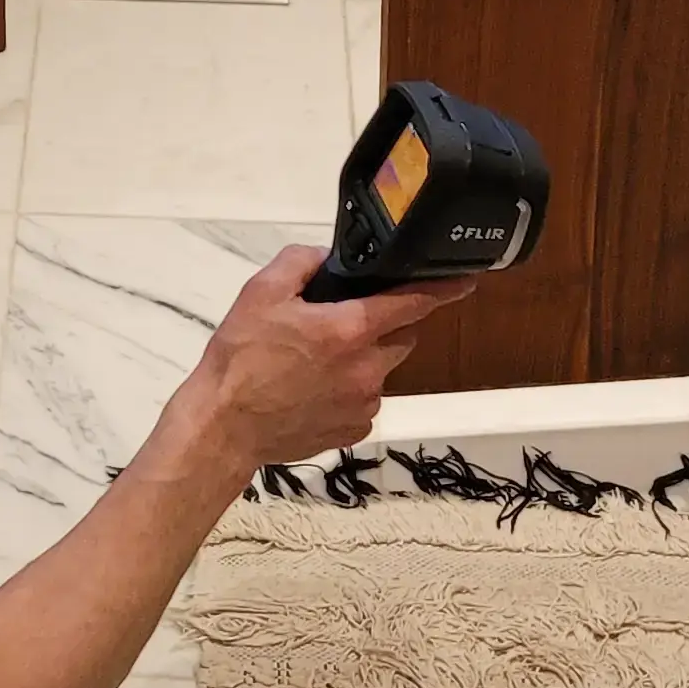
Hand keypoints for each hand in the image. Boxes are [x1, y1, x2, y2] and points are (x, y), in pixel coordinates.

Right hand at [181, 245, 473, 468]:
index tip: (464, 281)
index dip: (441, 289)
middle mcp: (368, 368)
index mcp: (350, 329)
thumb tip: (326, 257)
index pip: (413, 302)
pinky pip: (364, 401)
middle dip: (381, 325)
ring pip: (381, 370)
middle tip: (337, 325)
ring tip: (315, 364)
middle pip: (400, 336)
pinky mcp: (354, 430)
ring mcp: (364, 403)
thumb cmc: (240, 358)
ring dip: (362, 360)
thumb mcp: (261, 292)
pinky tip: (311, 391)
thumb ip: (301, 262)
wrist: (224, 425)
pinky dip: (348, 392)